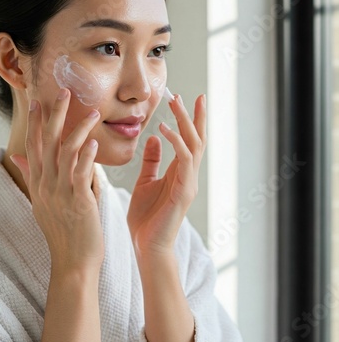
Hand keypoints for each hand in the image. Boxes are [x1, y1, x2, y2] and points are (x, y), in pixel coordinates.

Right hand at [9, 88, 104, 273]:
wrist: (72, 262)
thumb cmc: (62, 231)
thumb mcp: (41, 202)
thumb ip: (32, 175)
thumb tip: (16, 155)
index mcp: (38, 183)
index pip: (33, 145)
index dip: (35, 122)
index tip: (37, 101)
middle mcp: (45, 184)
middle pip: (46, 141)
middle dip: (54, 114)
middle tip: (63, 91)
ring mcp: (59, 191)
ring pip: (65, 151)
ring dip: (79, 128)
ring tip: (92, 112)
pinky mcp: (77, 200)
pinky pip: (80, 171)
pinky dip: (87, 154)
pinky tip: (95, 141)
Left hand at [127, 94, 206, 256]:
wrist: (145, 246)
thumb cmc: (145, 218)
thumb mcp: (145, 182)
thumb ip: (152, 162)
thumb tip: (152, 139)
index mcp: (178, 172)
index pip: (188, 140)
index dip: (188, 119)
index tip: (183, 97)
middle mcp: (187, 175)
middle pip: (196, 138)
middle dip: (192, 115)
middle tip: (185, 94)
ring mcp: (188, 183)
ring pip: (193, 145)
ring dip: (185, 123)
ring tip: (175, 103)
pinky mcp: (183, 192)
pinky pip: (184, 162)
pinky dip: (176, 143)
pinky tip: (164, 130)